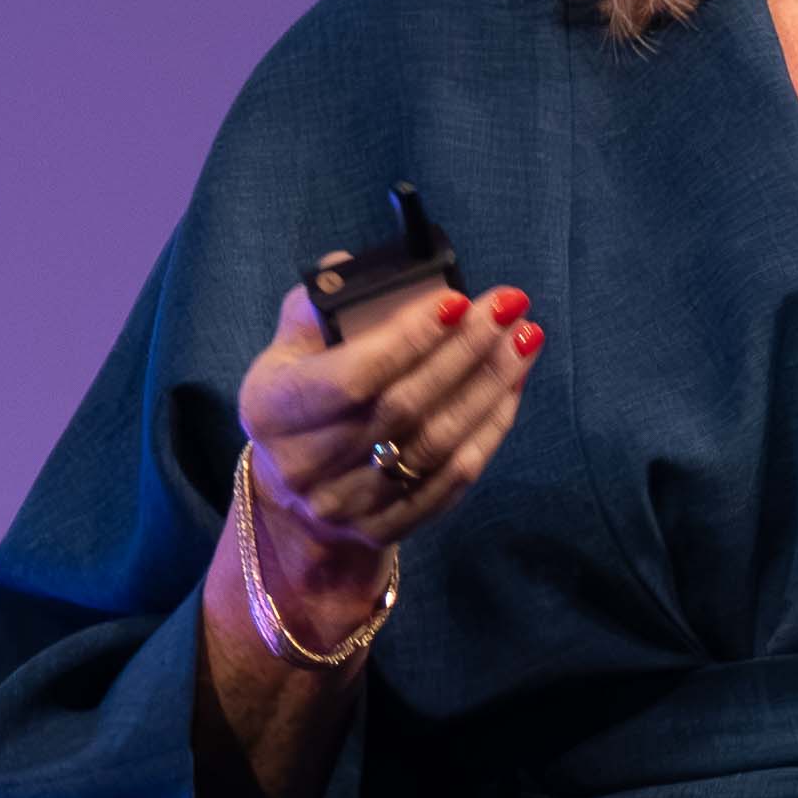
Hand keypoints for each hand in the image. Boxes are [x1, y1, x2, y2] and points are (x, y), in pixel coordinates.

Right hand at [232, 267, 545, 627]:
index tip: (456, 301)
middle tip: (508, 309)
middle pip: (403, 410)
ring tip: (524, 341)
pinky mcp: (384, 529)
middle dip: (464, 352)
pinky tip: (512, 387)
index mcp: (273, 410)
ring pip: (435, 446)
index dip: (408, 340)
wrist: (295, 496)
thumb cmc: (300, 399)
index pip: (352, 376)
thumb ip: (315, 310)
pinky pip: (451, 481)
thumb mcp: (287, 352)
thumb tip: (352, 268)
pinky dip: (488, 430)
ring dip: (488, 388)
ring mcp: (346, 505)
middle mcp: (304, 465)